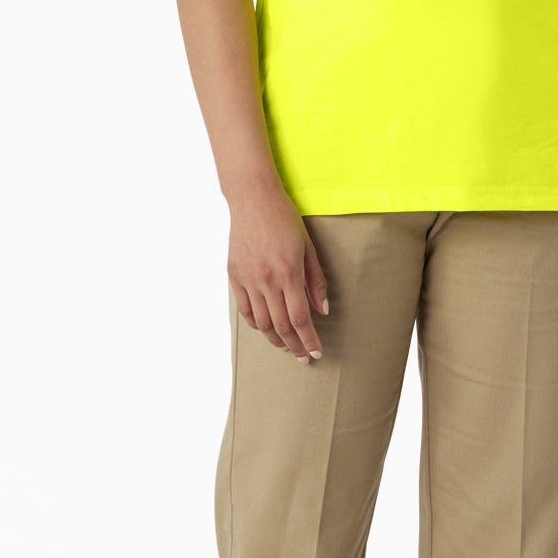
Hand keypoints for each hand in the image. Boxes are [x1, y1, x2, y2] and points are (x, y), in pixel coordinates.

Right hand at [227, 184, 328, 361]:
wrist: (253, 200)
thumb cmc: (285, 220)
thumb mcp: (308, 247)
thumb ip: (316, 281)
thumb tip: (323, 310)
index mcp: (289, 273)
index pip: (300, 318)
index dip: (309, 340)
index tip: (316, 353)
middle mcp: (267, 280)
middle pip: (281, 326)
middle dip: (295, 346)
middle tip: (304, 357)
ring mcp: (248, 279)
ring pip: (261, 322)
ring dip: (276, 339)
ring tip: (287, 346)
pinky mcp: (235, 275)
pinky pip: (245, 310)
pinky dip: (256, 324)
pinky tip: (266, 329)